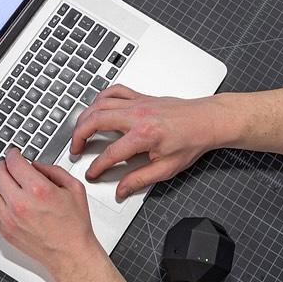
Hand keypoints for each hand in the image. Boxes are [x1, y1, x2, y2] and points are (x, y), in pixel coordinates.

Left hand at [0, 148, 104, 278]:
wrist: (70, 254)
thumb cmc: (74, 226)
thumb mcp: (74, 188)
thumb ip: (53, 170)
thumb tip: (36, 165)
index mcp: (39, 190)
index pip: (13, 162)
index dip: (13, 154)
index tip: (14, 154)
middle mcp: (20, 204)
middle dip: (3, 165)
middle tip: (10, 166)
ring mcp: (9, 218)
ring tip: (6, 183)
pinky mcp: (4, 229)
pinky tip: (7, 199)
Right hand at [71, 85, 230, 200]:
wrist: (207, 120)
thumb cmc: (192, 141)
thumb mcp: (167, 168)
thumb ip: (140, 179)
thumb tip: (122, 190)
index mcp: (144, 135)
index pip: (111, 153)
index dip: (97, 166)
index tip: (92, 173)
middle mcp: (137, 115)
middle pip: (96, 121)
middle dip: (79, 136)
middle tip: (75, 149)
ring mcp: (138, 103)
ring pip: (100, 104)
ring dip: (85, 117)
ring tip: (79, 132)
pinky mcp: (141, 97)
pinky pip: (114, 91)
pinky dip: (100, 98)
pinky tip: (96, 108)